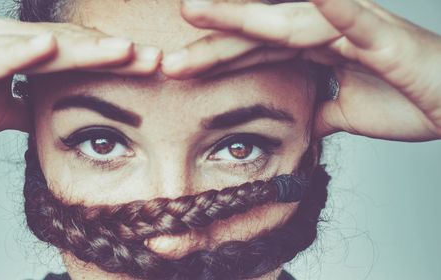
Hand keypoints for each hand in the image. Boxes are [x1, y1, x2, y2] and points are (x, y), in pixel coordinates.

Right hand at [0, 13, 161, 139]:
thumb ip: (25, 106)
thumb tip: (48, 114)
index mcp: (16, 50)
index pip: (76, 52)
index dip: (114, 59)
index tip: (151, 67)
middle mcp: (0, 39)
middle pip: (69, 44)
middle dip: (114, 52)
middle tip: (156, 58)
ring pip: (40, 46)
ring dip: (85, 49)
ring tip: (126, 51)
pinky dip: (20, 54)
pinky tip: (49, 48)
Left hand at [162, 0, 440, 140]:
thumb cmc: (406, 101)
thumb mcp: (345, 113)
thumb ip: (317, 109)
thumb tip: (298, 120)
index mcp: (314, 52)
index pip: (254, 53)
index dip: (215, 60)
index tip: (177, 69)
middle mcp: (324, 34)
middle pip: (258, 35)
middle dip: (211, 40)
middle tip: (166, 47)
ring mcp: (350, 31)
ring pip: (287, 24)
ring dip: (242, 18)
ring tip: (198, 10)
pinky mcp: (382, 38)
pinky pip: (352, 20)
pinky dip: (331, 8)